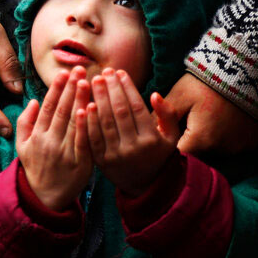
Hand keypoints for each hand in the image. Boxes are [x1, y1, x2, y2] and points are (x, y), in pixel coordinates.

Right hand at [16, 66, 91, 211]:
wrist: (45, 198)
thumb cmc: (35, 168)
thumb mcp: (22, 146)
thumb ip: (25, 122)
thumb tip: (34, 100)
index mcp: (37, 135)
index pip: (48, 107)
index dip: (56, 89)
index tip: (63, 72)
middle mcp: (50, 141)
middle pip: (62, 110)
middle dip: (70, 87)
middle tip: (79, 69)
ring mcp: (65, 152)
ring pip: (73, 121)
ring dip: (79, 100)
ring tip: (86, 81)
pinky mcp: (80, 163)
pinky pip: (83, 140)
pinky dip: (84, 124)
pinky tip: (89, 109)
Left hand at [78, 69, 176, 197]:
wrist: (144, 184)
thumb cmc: (157, 154)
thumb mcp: (171, 137)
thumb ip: (168, 115)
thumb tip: (155, 94)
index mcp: (151, 140)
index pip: (137, 107)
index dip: (128, 88)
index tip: (120, 72)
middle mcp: (133, 148)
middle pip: (119, 112)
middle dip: (111, 89)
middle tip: (104, 72)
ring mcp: (115, 155)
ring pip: (105, 123)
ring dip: (98, 99)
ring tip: (94, 81)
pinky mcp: (101, 161)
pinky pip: (93, 137)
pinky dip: (88, 120)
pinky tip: (86, 103)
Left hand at [162, 73, 257, 155]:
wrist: (252, 69)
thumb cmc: (211, 80)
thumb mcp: (182, 93)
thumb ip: (163, 113)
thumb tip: (145, 125)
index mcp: (201, 140)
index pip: (178, 153)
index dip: (172, 140)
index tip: (173, 125)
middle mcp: (221, 150)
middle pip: (197, 152)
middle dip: (190, 138)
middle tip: (193, 114)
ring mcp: (239, 147)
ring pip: (215, 148)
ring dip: (209, 136)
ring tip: (210, 113)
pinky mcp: (253, 141)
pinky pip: (234, 143)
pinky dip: (228, 133)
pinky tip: (226, 115)